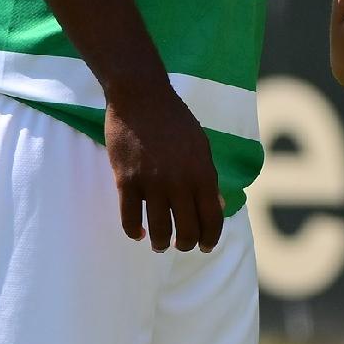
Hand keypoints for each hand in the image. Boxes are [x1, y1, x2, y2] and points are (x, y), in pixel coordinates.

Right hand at [104, 79, 224, 252]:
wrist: (141, 96)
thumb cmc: (174, 119)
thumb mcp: (201, 145)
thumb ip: (208, 177)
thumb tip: (217, 206)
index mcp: (203, 173)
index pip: (212, 218)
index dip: (211, 238)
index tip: (206, 246)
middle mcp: (180, 182)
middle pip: (187, 230)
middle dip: (186, 245)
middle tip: (181, 245)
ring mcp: (152, 182)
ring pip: (159, 230)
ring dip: (161, 243)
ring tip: (160, 244)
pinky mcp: (126, 179)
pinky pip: (130, 218)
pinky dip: (134, 231)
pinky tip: (139, 233)